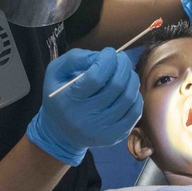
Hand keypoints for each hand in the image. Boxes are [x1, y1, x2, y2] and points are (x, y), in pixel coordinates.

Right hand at [27, 48, 142, 165]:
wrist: (60, 134)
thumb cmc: (59, 97)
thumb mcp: (56, 73)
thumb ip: (75, 58)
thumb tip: (102, 56)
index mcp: (67, 100)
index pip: (96, 77)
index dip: (107, 60)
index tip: (109, 53)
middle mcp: (84, 118)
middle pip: (116, 86)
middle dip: (123, 66)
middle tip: (121, 59)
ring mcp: (100, 130)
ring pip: (128, 98)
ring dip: (132, 79)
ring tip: (126, 73)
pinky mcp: (113, 137)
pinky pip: (134, 113)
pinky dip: (136, 97)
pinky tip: (129, 90)